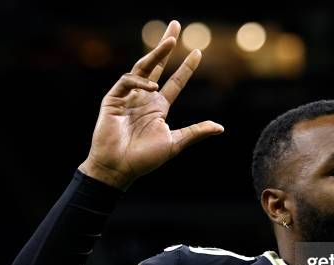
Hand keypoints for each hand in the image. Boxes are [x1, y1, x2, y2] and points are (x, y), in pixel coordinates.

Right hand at [79, 20, 223, 189]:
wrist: (119, 168)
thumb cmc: (145, 159)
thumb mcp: (175, 143)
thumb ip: (195, 132)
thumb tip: (220, 127)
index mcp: (158, 108)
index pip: (175, 82)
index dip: (186, 68)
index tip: (198, 53)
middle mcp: (144, 98)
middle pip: (156, 66)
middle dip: (165, 46)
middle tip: (176, 26)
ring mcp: (128, 97)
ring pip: (142, 67)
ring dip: (156, 53)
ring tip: (170, 40)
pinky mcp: (113, 99)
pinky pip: (127, 82)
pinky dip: (140, 81)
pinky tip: (152, 87)